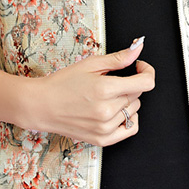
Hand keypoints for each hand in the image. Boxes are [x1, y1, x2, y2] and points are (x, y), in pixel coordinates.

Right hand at [28, 40, 154, 145]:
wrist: (42, 105)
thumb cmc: (62, 83)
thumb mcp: (90, 64)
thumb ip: (118, 58)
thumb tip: (138, 48)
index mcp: (105, 89)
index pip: (145, 82)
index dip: (147, 71)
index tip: (140, 66)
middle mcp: (107, 111)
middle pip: (138, 94)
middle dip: (130, 84)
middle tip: (112, 81)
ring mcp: (105, 128)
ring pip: (135, 110)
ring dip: (127, 101)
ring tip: (107, 97)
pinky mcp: (102, 140)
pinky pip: (130, 129)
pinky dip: (129, 118)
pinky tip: (117, 111)